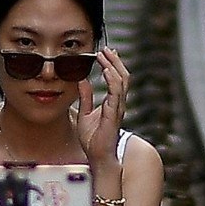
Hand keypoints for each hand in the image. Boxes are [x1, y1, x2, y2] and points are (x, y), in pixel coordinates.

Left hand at [72, 46, 131, 165]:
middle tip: (107, 49)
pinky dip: (112, 81)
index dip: (112, 65)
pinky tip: (106, 71)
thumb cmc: (93, 139)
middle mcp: (118, 103)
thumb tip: (82, 80)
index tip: (104, 53)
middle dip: (115, 61)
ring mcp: (118, 108)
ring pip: (121, 82)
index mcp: (112, 103)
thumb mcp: (85, 113)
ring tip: (105, 55)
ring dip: (113, 67)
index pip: (116, 79)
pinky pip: (116, 94)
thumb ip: (85, 97)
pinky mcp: (114, 114)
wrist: (98, 156)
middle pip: (122, 77)